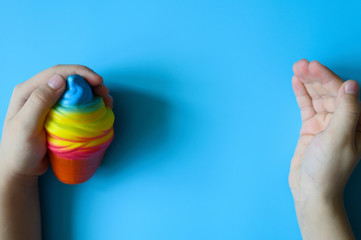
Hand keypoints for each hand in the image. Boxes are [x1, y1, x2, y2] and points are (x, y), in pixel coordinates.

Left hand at [0, 65, 112, 180]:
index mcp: (28, 91)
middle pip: (68, 78)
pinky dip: (91, 103)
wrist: (22, 168)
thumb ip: (39, 101)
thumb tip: (59, 79)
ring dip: (93, 92)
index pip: (56, 73)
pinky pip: (78, 103)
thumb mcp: (26, 126)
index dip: (79, 72)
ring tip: (106, 100)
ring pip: (75, 90)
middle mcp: (39, 93)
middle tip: (105, 92)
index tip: (98, 81)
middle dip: (89, 81)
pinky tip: (100, 108)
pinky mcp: (60, 114)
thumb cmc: (19, 150)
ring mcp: (50, 103)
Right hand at [289, 59, 360, 238]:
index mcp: (356, 122)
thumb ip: (347, 111)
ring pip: (317, 97)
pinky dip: (301, 94)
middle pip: (329, 92)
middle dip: (315, 77)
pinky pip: (307, 107)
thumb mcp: (339, 138)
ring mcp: (326, 124)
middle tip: (300, 64)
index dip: (328, 78)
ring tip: (296, 68)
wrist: (311, 191)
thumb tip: (351, 84)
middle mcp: (342, 120)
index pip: (342, 93)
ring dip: (307, 82)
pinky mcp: (311, 128)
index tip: (313, 66)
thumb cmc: (328, 169)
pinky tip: (296, 83)